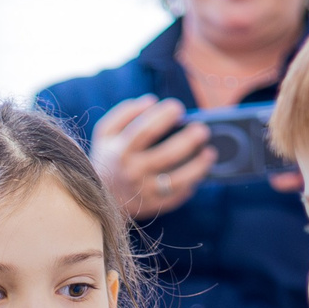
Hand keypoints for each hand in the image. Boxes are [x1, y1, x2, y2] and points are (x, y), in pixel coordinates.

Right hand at [91, 95, 212, 220]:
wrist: (98, 198)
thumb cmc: (108, 158)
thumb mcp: (105, 133)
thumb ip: (124, 113)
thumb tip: (150, 101)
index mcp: (120, 152)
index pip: (144, 131)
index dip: (163, 117)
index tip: (177, 107)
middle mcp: (132, 173)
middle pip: (166, 156)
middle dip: (188, 141)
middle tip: (202, 130)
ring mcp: (142, 192)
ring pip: (176, 181)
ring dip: (197, 167)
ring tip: (210, 153)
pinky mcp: (151, 206)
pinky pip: (176, 197)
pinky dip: (189, 186)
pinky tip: (198, 174)